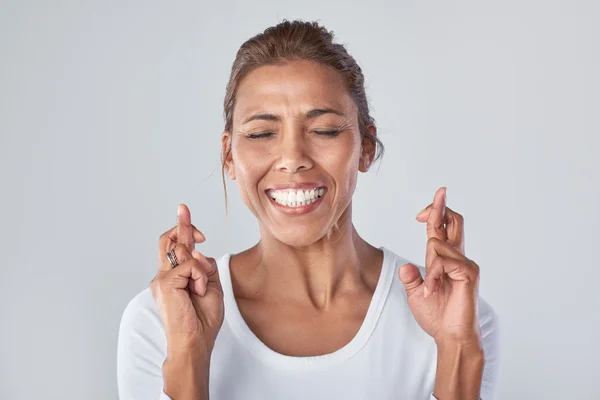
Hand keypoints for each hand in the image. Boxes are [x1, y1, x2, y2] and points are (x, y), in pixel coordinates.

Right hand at [150, 204, 223, 355]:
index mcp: (175, 276)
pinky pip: (190, 265)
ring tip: (201, 289)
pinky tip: (198, 291)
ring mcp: (162, 278)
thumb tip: (196, 250)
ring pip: (184, 251)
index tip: (184, 211)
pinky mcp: (165, 283)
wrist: (195, 341)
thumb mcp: (211, 285)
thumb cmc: (202, 320)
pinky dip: (200, 276)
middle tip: (184, 208)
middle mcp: (164, 275)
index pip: (174, 246)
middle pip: (168, 240)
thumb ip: (204, 266)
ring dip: (202, 268)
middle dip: (180, 223)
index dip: (181, 227)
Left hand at [398, 187, 480, 344]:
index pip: (443, 229)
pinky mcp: (469, 273)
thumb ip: (411, 277)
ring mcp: (465, 264)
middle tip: (439, 192)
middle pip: (454, 221)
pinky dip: (433, 275)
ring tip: (430, 288)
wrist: (450, 335)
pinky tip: (434, 289)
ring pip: (437, 244)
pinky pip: (443, 261)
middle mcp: (458, 257)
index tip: (432, 201)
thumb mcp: (416, 293)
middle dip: (441, 207)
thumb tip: (406, 265)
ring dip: (428, 267)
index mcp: (445, 259)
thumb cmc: (437, 315)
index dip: (436, 212)